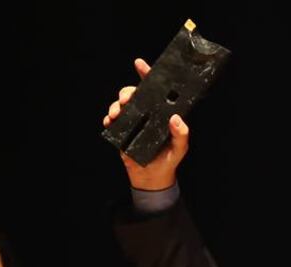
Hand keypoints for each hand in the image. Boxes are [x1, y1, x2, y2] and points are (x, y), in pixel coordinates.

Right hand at [103, 58, 190, 190]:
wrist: (152, 178)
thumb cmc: (169, 160)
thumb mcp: (180, 148)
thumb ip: (181, 134)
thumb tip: (175, 118)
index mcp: (161, 113)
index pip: (155, 90)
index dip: (147, 75)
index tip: (140, 64)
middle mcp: (147, 113)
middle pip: (134, 94)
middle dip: (127, 92)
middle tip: (126, 100)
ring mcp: (133, 121)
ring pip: (121, 104)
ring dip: (116, 105)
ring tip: (116, 114)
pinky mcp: (122, 132)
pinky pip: (112, 120)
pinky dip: (108, 119)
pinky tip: (109, 122)